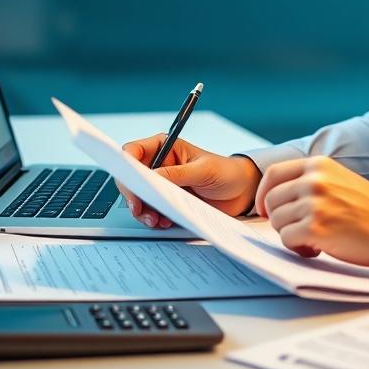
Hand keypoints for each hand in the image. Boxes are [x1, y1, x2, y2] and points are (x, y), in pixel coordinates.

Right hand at [115, 134, 261, 227]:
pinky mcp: (168, 202)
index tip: (131, 185)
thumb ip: (176, 174)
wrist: (242, 192)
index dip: (126, 167)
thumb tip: (152, 178)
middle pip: (131, 178)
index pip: (133, 152)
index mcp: (165, 147)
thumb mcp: (203, 171)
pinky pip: (151, 211)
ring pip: (139, 197)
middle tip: (140, 209)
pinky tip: (164, 221)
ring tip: (156, 220)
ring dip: (143, 211)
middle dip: (133, 195)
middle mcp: (160, 165)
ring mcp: (163, 185)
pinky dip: (153, 218)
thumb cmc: (226, 172)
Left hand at [255, 155, 368, 266]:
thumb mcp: (340, 181)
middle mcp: (314, 179)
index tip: (264, 208)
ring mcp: (314, 202)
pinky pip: (286, 239)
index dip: (263, 194)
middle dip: (278, 219)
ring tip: (312, 240)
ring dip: (290, 235)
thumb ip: (313, 182)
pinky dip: (298, 248)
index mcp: (319, 165)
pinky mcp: (316, 226)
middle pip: (271, 200)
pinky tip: (317, 249)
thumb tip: (280, 197)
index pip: (273, 173)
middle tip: (298, 230)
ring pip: (277, 221)